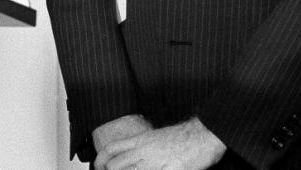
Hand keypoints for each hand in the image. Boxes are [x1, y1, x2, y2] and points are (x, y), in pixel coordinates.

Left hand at [95, 117, 225, 169]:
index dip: (100, 159)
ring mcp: (156, 162)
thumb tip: (132, 156)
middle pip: (116, 164)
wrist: (203, 135)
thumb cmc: (182, 137)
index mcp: (140, 140)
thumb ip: (142, 148)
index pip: (111, 149)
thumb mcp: (155, 139)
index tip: (97, 166)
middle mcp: (144, 151)